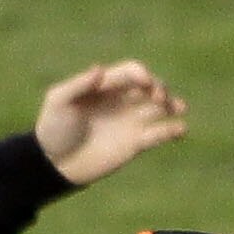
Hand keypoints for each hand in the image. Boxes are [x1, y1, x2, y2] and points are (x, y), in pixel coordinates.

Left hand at [36, 62, 188, 186]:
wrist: (55, 164)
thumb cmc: (53, 129)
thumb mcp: (59, 101)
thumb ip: (79, 84)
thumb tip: (100, 68)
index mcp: (105, 85)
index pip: (132, 72)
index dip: (142, 74)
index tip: (145, 82)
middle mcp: (121, 100)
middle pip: (150, 86)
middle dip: (160, 87)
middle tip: (160, 98)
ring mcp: (130, 121)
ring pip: (159, 107)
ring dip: (173, 103)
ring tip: (180, 108)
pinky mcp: (135, 143)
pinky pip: (158, 133)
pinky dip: (172, 130)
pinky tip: (181, 129)